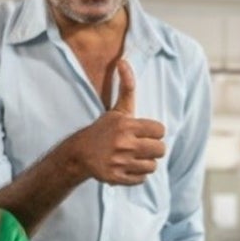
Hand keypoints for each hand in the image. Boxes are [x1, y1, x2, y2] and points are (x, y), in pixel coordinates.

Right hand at [68, 59, 165, 185]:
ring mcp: (121, 162)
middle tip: (142, 147)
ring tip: (135, 158)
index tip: (144, 133)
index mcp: (127, 125)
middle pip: (160, 150)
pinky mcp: (117, 177)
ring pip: (153, 165)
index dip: (154, 132)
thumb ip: (126, 87)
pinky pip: (142, 179)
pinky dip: (137, 175)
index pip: (160, 131)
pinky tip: (128, 167)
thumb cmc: (102, 130)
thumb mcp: (116, 109)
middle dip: (153, 148)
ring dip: (146, 162)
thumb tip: (124, 61)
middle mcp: (125, 144)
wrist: (79, 153)